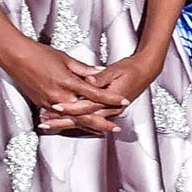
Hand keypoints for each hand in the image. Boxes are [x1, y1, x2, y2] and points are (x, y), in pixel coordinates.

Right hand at [0, 34, 126, 134]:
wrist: (15, 57)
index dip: (110, 98)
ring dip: (87, 124)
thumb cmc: (39, 54)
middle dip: (101, 121)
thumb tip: (99, 72)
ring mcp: (49, 102)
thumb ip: (84, 69)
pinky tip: (79, 124)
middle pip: (84, 113)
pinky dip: (71, 120)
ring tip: (101, 129)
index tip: (123, 101)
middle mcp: (59, 95)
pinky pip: (60, 115)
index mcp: (67, 82)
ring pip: (72, 117)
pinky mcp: (41, 103)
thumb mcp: (65, 58)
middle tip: (115, 127)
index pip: (95, 94)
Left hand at [40, 49, 163, 134]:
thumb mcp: (116, 70)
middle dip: (62, 121)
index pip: (87, 106)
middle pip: (82, 119)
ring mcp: (109, 111)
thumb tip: (88, 80)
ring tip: (47, 122)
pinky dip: (74, 120)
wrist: (146, 71)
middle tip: (45, 123)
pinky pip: (89, 119)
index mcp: (111, 99)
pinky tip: (62, 119)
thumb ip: (100, 77)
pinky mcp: (108, 110)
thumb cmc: (132, 68)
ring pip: (84, 121)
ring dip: (65, 122)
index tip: (55, 106)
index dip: (70, 106)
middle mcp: (110, 109)